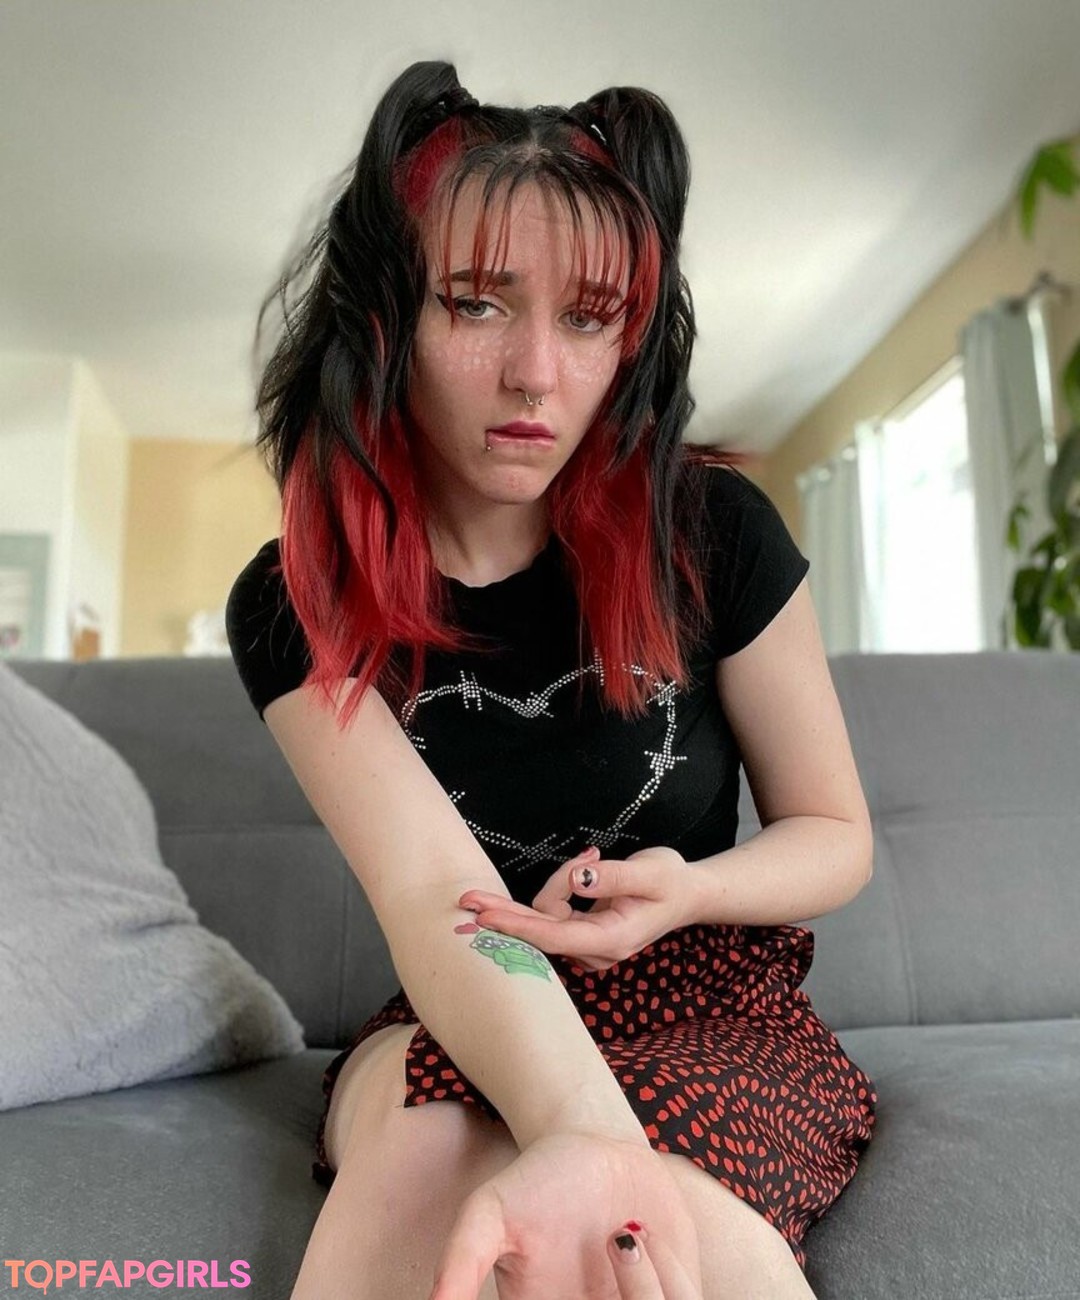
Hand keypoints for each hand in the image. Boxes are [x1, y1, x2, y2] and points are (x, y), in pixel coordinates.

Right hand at [428, 1131, 703, 1299]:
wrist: (596, 1147)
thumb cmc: (536, 1181)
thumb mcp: (489, 1212)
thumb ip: (461, 1261)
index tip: (574, 1294)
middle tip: (613, 1244)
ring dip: (644, 1289)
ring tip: (622, 1234)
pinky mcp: (678, 1297)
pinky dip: (672, 1275)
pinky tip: (645, 1235)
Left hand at [458, 846, 695, 972]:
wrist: (688, 894)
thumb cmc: (672, 880)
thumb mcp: (651, 871)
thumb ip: (614, 876)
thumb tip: (577, 879)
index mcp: (612, 940)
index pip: (553, 935)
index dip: (517, 925)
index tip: (485, 915)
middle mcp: (597, 950)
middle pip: (539, 932)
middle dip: (504, 914)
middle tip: (466, 899)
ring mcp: (589, 945)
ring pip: (549, 914)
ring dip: (559, 882)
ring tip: (595, 855)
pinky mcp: (583, 934)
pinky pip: (555, 913)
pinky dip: (562, 888)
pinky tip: (589, 865)